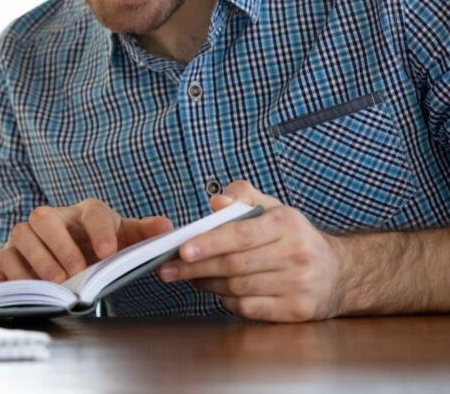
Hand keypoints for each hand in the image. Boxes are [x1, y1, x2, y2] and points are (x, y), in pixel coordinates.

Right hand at [0, 198, 172, 282]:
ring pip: (22, 234)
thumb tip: (167, 228)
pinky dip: (15, 272)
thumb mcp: (126, 239)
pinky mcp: (12, 252)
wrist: (75, 255)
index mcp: (85, 212)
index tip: (109, 252)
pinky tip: (31, 288)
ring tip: (55, 282)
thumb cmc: (101, 245)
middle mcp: (52, 217)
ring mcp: (28, 233)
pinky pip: (6, 258)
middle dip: (60, 244)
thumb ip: (146, 234)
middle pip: (45, 217)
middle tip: (75, 270)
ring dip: (37, 258)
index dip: (100, 230)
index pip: (92, 212)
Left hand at [157, 180, 345, 321]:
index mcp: (287, 223)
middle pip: (234, 265)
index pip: (241, 234)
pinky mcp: (297, 310)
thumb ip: (243, 196)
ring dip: (207, 284)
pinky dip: (227, 300)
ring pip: (238, 288)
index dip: (209, 243)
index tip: (182, 249)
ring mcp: (299, 285)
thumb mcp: (273, 207)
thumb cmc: (294, 236)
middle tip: (168, 269)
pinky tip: (219, 291)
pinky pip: (248, 308)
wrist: (338, 272)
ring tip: (189, 277)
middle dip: (195, 268)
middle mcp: (296, 254)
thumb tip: (216, 202)